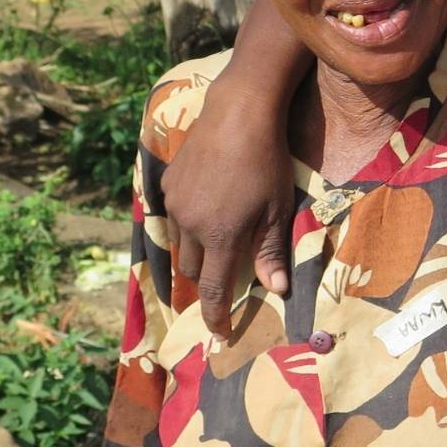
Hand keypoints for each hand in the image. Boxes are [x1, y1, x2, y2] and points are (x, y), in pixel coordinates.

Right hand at [161, 83, 292, 336]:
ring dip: (197, 251)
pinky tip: (209, 205)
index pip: (214, 291)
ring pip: (180, 244)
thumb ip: (272, 250)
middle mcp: (190, 224)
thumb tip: (276, 291)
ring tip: (219, 239)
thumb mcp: (279, 208)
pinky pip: (174, 216)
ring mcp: (174, 204)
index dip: (216, 316)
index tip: (221, 333)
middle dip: (209, 280)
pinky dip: (189, 222)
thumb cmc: (268, 161)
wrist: (238, 113)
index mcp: (220, 236)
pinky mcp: (167, 183)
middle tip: (227, 276)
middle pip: (194, 270)